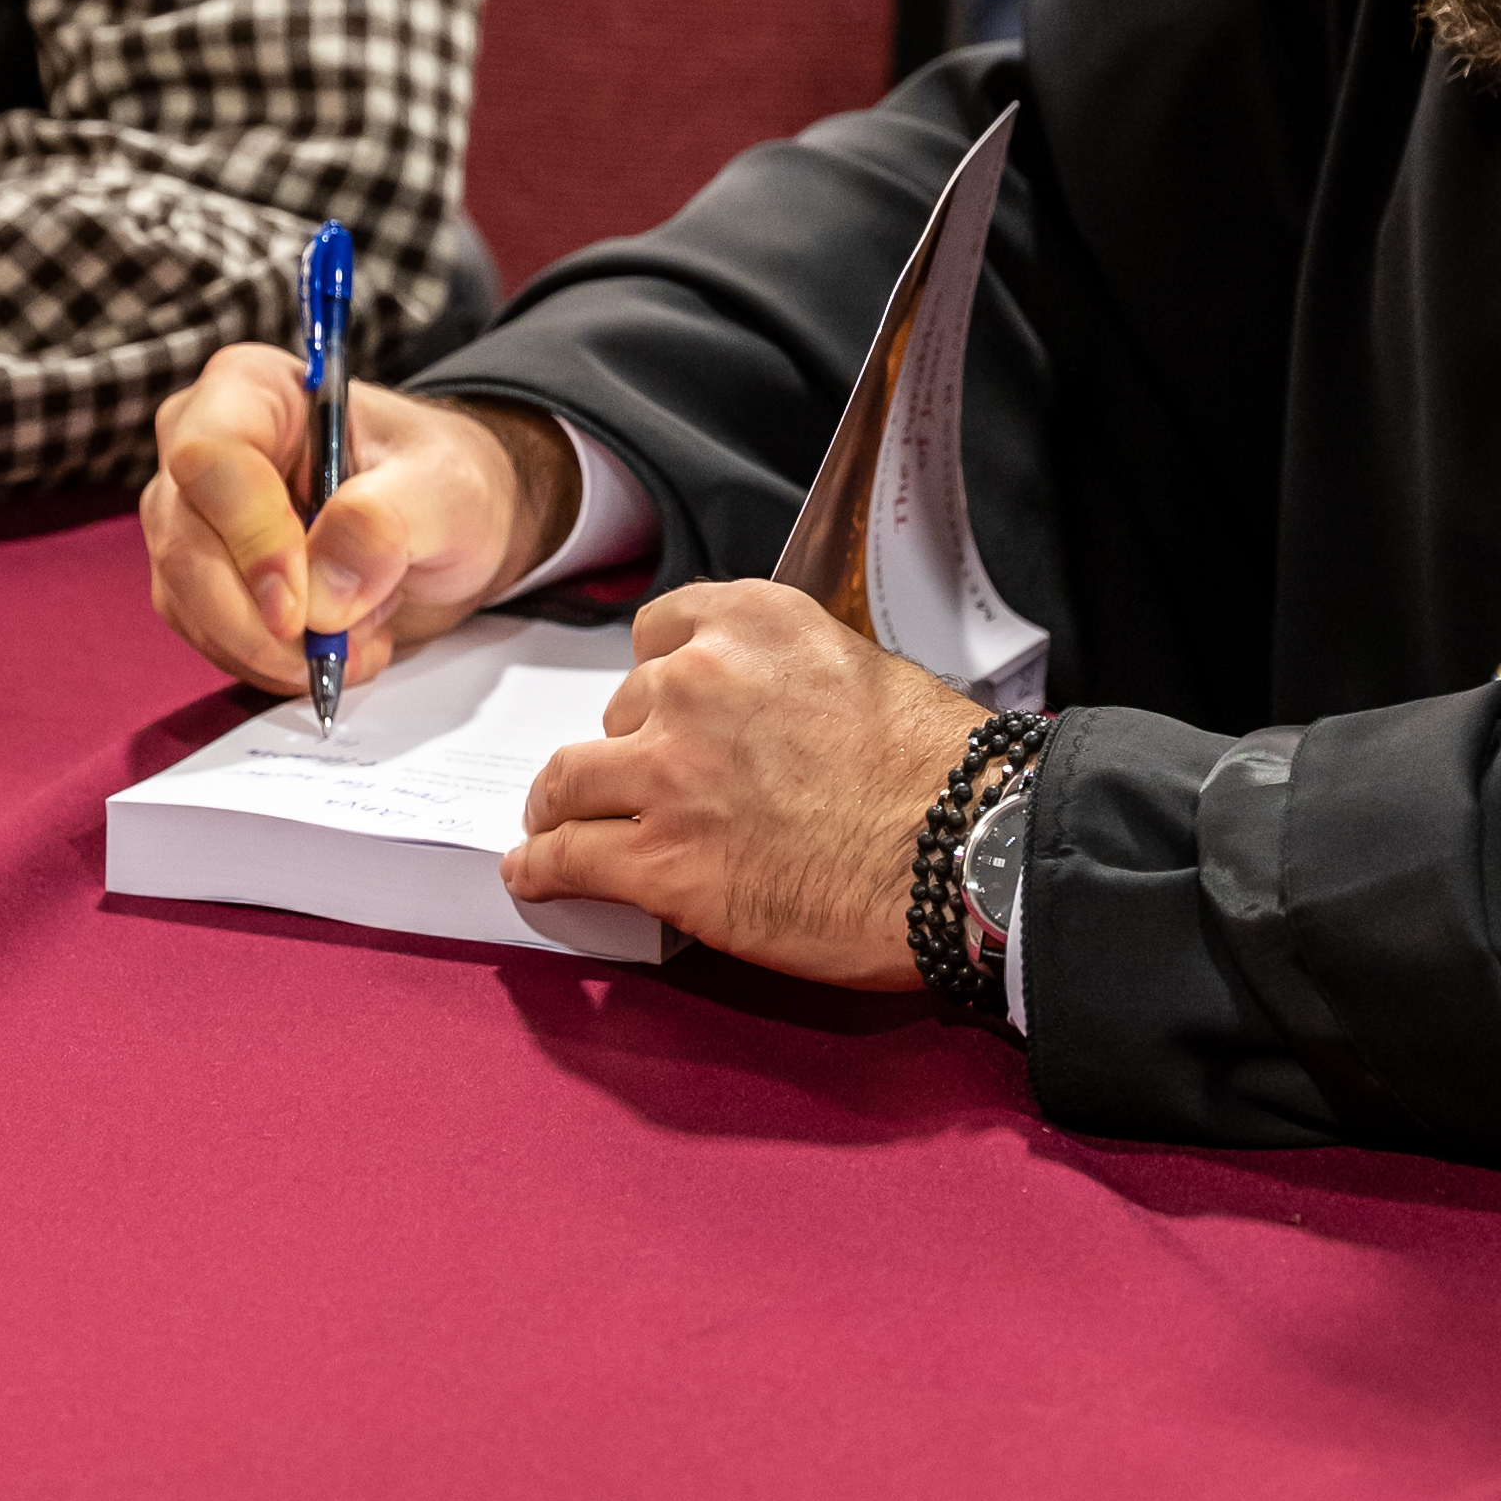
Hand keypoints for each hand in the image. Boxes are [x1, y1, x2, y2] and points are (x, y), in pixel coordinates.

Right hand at [139, 347, 583, 692]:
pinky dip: (269, 662)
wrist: (442, 527)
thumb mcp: (447, 490)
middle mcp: (203, 445)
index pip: (211, 457)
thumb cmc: (442, 483)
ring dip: (272, 649)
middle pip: (187, 543)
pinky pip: (207, 638)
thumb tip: (321, 593)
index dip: (251, 538)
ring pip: (189, 602)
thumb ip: (387, 523)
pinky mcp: (198, 579)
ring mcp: (193, 516)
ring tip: (359, 639)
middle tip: (338, 651)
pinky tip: (334, 646)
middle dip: (261, 621)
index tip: (301, 608)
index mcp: (253, 389)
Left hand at [502, 579, 982, 983]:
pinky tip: (533, 875)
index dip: (652, 680)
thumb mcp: (863, 673)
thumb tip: (765, 721)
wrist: (966, 851)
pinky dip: (540, 869)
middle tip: (648, 790)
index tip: (653, 711)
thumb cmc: (942, 774)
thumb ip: (788, 680)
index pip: (659, 632)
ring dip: (560, 807)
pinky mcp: (659, 861)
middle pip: (619, 713)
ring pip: (569, 783)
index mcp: (751, 625)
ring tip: (554, 827)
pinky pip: (564, 859)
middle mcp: (695, 683)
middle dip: (629, 751)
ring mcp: (668, 773)